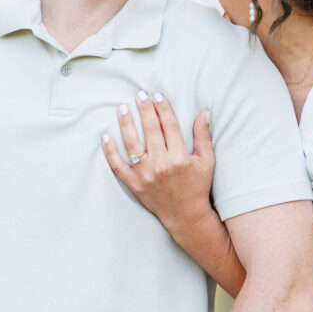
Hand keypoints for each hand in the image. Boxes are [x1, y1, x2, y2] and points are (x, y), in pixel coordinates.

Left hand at [102, 91, 214, 235]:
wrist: (186, 216)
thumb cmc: (198, 186)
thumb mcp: (207, 162)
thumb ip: (203, 136)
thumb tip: (205, 112)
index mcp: (180, 157)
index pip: (169, 125)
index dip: (163, 108)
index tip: (157, 96)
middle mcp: (161, 164)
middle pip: (150, 130)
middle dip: (145, 110)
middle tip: (139, 95)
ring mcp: (145, 175)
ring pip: (132, 144)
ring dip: (126, 124)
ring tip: (123, 108)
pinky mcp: (134, 184)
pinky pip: (118, 166)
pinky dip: (110, 151)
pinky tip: (106, 136)